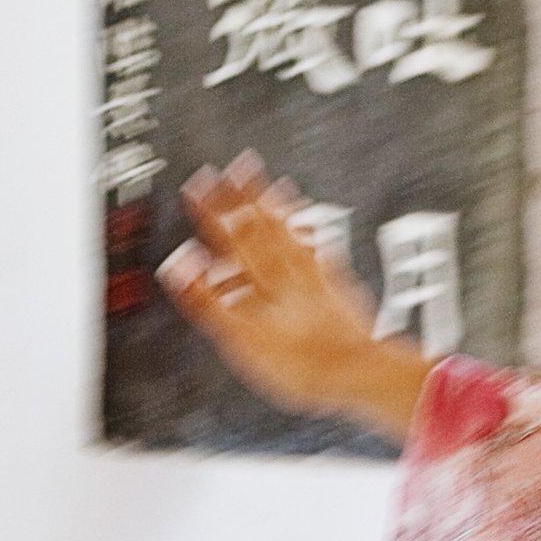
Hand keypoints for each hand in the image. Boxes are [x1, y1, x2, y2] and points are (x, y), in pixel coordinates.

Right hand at [156, 153, 435, 440]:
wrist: (359, 371)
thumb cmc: (303, 362)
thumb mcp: (241, 339)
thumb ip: (207, 300)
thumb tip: (180, 265)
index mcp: (261, 282)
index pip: (229, 238)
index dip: (211, 212)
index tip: (198, 186)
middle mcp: (287, 273)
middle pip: (258, 228)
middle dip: (239, 198)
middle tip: (228, 169)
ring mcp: (313, 277)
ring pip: (289, 233)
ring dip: (275, 207)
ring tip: (267, 183)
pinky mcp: (337, 287)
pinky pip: (317, 248)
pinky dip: (307, 230)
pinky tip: (307, 223)